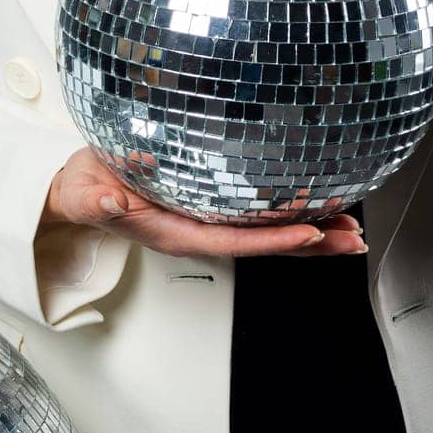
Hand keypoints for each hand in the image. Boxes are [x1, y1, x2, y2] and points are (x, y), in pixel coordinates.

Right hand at [41, 147, 367, 258]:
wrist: (81, 189)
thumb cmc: (86, 190)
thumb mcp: (85, 193)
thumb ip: (96, 201)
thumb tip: (107, 200)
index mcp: (175, 234)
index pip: (234, 241)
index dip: (273, 238)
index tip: (308, 231)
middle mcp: (200, 232)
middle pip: (264, 244)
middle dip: (311, 243)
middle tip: (351, 238)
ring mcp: (208, 222)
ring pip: (267, 232)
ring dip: (311, 233)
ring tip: (349, 230)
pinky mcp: (210, 207)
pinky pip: (257, 216)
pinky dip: (290, 213)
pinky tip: (316, 207)